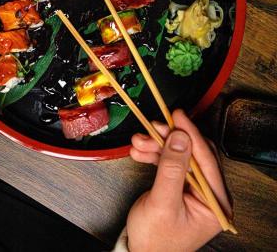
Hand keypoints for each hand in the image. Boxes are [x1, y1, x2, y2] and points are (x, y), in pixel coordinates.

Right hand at [127, 109, 231, 251]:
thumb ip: (172, 169)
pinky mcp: (180, 184)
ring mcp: (194, 188)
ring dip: (157, 145)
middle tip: (153, 128)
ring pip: (178, 153)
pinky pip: (169, 160)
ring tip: (139, 142)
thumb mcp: (163, 203)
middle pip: (192, 152)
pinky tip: (140, 151)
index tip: (178, 116)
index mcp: (215, 202)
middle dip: (169, 138)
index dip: (190, 134)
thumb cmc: (155, 240)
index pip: (206, 159)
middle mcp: (208, 193)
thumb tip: (181, 137)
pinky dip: (154, 154)